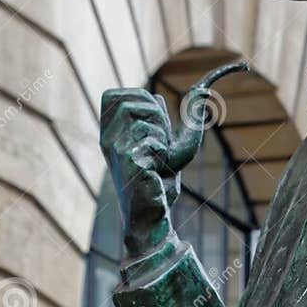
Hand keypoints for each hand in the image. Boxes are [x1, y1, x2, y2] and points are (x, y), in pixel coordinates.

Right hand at [100, 88, 182, 257]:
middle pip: (132, 100)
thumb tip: (200, 92)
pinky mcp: (126, 161)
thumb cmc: (160, 181)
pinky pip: (154, 140)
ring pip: (145, 116)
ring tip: (158, 159)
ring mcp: (114, 149)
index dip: (139, 101)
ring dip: (162, 136)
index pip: (113, 95)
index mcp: (109, 132)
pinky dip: (165, 153)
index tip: (152, 126)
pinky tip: (156, 171)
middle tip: (159, 144)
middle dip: (155, 116)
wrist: (153, 215)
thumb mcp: (166, 143)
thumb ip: (170, 119)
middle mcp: (106, 138)